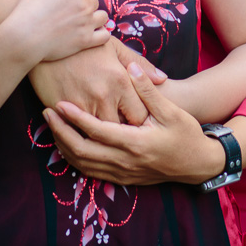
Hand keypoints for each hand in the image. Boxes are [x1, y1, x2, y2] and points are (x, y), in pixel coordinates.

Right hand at [4, 0, 109, 61]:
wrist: (25, 37)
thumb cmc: (29, 8)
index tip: (65, 0)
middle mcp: (85, 5)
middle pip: (93, 1)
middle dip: (85, 4)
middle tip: (72, 12)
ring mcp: (87, 23)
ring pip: (103, 17)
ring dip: (96, 17)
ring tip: (85, 22)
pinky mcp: (86, 41)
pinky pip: (105, 36)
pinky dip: (101, 34)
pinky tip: (93, 33)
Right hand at [28, 38, 165, 124]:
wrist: (46, 38)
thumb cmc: (84, 44)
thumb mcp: (114, 47)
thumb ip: (139, 64)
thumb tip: (163, 79)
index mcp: (120, 80)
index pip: (139, 116)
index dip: (139, 122)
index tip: (137, 123)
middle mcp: (104, 95)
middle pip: (121, 130)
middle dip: (123, 133)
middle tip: (124, 136)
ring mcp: (83, 104)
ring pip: (99, 134)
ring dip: (103, 135)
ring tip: (107, 137)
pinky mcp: (64, 110)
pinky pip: (78, 130)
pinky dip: (83, 131)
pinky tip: (85, 131)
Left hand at [41, 62, 223, 185]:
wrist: (198, 164)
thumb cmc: (186, 134)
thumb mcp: (171, 110)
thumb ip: (147, 90)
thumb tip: (131, 67)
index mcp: (136, 143)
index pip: (97, 131)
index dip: (75, 118)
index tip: (59, 104)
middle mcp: (125, 161)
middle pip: (82, 151)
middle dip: (61, 133)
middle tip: (47, 114)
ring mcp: (123, 173)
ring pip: (83, 164)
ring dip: (64, 146)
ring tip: (52, 126)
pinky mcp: (122, 178)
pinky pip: (91, 172)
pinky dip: (75, 159)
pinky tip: (67, 145)